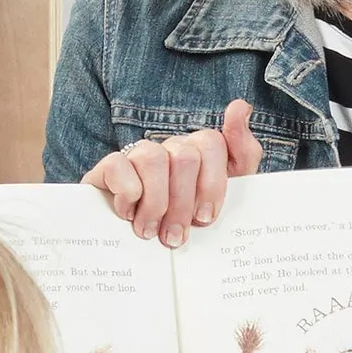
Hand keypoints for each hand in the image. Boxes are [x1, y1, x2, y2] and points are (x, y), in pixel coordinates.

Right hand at [85, 98, 260, 244]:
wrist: (138, 246)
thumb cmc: (186, 220)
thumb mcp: (226, 195)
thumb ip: (242, 153)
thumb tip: (240, 106)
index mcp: (199, 152)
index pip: (211, 144)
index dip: (212, 184)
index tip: (205, 217)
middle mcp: (170, 147)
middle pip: (185, 157)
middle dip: (183, 203)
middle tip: (176, 236)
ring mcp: (139, 154)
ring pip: (153, 160)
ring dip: (155, 203)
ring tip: (151, 231)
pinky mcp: (109, 167)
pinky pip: (119, 166)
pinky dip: (127, 193)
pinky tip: (129, 214)